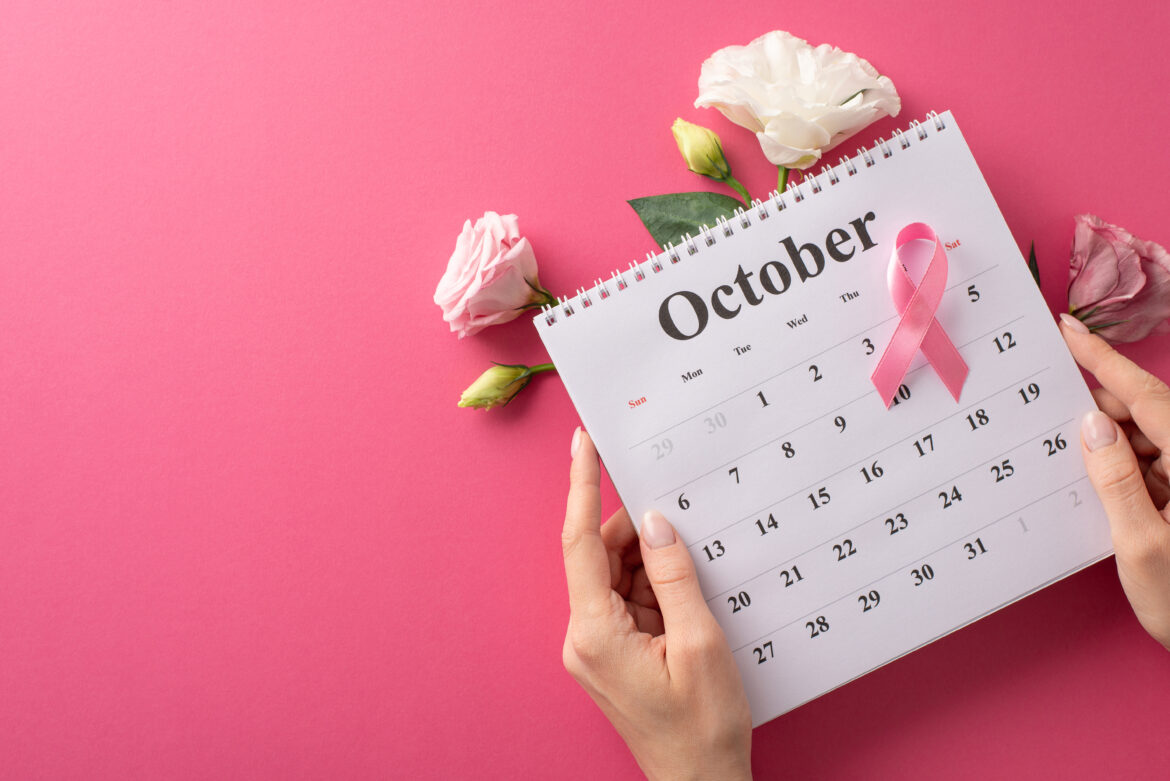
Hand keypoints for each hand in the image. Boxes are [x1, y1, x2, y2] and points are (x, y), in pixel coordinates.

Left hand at [560, 427, 752, 780]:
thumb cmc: (701, 728)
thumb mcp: (699, 644)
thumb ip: (674, 576)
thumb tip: (655, 523)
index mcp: (593, 633)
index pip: (579, 542)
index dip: (581, 487)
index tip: (582, 444)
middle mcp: (584, 637)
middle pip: (601, 557)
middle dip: (637, 532)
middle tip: (679, 510)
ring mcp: (596, 646)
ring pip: (617, 577)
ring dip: (651, 563)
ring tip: (693, 562)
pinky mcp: (613, 653)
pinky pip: (628, 601)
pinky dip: (655, 587)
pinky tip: (685, 588)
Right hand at [1060, 315, 1169, 649]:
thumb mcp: (1143, 547)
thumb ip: (1116, 481)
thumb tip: (1091, 427)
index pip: (1145, 396)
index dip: (1103, 359)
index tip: (1069, 328)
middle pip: (1146, 417)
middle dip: (1100, 418)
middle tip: (1053, 424)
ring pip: (1149, 442)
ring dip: (1113, 452)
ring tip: (1080, 473)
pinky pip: (1156, 468)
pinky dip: (1128, 473)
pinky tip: (1106, 494)